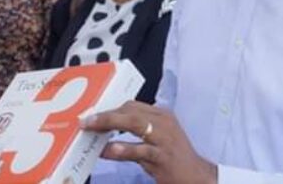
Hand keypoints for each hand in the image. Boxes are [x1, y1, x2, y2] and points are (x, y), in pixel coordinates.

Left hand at [81, 101, 216, 183]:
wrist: (196, 176)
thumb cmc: (173, 158)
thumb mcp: (158, 139)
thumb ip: (137, 132)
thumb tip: (108, 129)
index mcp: (162, 115)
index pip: (132, 105)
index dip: (111, 108)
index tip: (93, 114)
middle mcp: (164, 123)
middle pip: (131, 111)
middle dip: (106, 114)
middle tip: (86, 120)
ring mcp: (164, 139)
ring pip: (135, 124)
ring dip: (110, 124)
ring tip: (91, 128)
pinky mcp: (162, 157)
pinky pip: (139, 150)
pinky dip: (121, 149)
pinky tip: (107, 150)